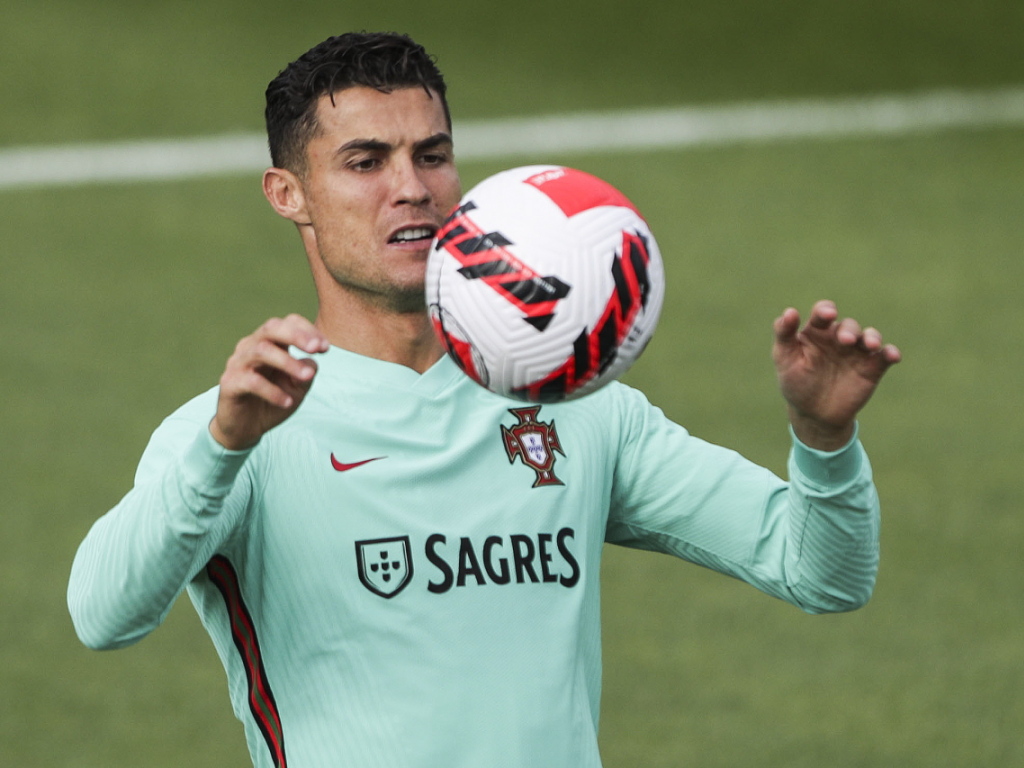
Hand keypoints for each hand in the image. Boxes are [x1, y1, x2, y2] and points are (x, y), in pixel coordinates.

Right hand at [209, 315, 329, 450]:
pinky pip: (251, 381)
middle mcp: (251, 347)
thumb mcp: (297, 388)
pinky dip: (272, 391)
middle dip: (296, 335)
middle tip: (316, 348)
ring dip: (288, 362)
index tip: (325, 348)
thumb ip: (306, 373)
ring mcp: (238, 363)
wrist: (244, 428)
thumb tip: (312, 363)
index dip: (308, 331)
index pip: (288, 323)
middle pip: (271, 328)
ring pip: (261, 351)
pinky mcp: (230, 383)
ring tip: (307, 377)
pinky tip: (287, 402)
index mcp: (270, 342)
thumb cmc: (273, 401)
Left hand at [773, 300, 900, 450]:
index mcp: (817, 332)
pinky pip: (885, 356)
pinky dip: (890, 353)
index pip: (823, 314)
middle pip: (848, 326)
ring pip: (870, 336)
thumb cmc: (796, 383)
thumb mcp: (784, 358)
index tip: (828, 315)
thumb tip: (790, 311)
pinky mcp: (872, 368)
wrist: (814, 415)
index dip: (826, 310)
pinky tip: (892, 356)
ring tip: (871, 345)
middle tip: (845, 341)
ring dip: (872, 337)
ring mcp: (857, 352)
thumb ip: (784, 334)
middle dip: (849, 330)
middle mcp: (839, 338)